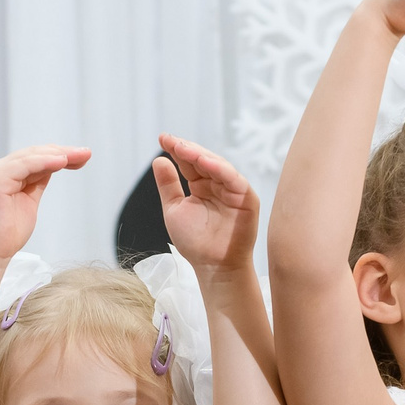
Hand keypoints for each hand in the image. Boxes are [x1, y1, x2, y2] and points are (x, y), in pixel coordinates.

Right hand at [0, 145, 89, 260]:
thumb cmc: (6, 235)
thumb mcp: (28, 201)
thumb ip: (36, 182)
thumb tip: (53, 166)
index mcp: (3, 174)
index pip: (33, 158)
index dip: (58, 156)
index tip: (81, 159)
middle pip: (34, 153)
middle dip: (63, 152)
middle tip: (86, 153)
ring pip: (31, 156)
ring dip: (59, 154)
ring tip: (80, 155)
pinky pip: (25, 164)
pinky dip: (45, 161)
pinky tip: (63, 161)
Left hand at [152, 134, 258, 273]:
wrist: (212, 267)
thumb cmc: (195, 243)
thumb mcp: (174, 209)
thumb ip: (168, 185)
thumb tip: (158, 159)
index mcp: (202, 186)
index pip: (189, 163)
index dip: (176, 149)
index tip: (162, 138)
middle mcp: (218, 184)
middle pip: (203, 160)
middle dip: (187, 149)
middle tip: (171, 140)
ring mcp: (233, 190)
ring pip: (219, 165)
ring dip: (201, 155)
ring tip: (184, 148)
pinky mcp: (246, 198)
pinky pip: (234, 179)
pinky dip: (220, 169)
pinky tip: (204, 162)